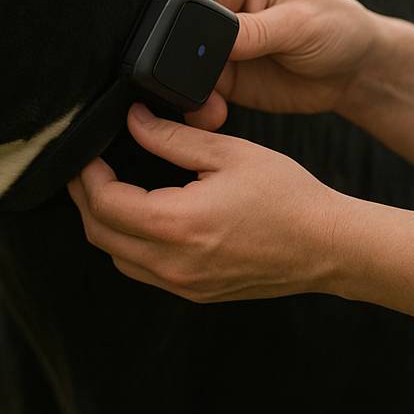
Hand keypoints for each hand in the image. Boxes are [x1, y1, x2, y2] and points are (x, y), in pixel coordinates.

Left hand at [67, 103, 347, 301]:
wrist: (327, 246)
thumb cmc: (287, 196)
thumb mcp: (230, 153)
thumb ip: (174, 138)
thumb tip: (134, 120)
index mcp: (179, 224)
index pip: (106, 204)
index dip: (88, 175)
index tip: (87, 151)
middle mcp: (174, 263)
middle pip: (100, 235)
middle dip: (85, 199)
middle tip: (86, 167)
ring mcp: (184, 285)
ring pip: (118, 257)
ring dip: (104, 224)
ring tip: (109, 187)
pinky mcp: (196, 293)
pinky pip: (143, 271)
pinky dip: (129, 243)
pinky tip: (141, 215)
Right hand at [186, 0, 379, 130]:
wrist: (352, 72)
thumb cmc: (336, 26)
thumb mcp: (300, 22)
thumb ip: (256, 30)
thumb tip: (214, 38)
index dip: (190, 6)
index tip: (200, 36)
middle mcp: (222, 2)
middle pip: (181, 23)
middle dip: (185, 54)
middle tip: (208, 75)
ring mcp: (218, 40)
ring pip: (183, 62)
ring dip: (189, 86)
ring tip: (211, 103)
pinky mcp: (221, 74)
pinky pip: (196, 90)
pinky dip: (198, 105)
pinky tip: (214, 112)